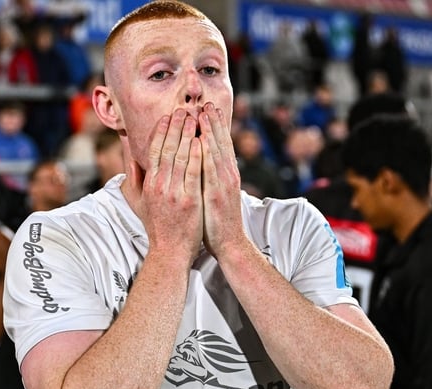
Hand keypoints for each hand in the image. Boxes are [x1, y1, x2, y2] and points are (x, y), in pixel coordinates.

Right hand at [128, 109, 203, 262]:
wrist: (169, 252)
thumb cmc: (157, 226)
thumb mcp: (140, 200)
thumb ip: (134, 175)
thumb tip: (129, 154)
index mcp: (149, 184)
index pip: (154, 151)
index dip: (161, 131)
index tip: (167, 116)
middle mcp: (159, 186)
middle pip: (167, 149)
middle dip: (175, 127)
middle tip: (182, 109)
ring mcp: (174, 193)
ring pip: (180, 157)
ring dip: (187, 135)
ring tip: (194, 117)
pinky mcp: (189, 201)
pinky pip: (192, 173)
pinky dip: (196, 155)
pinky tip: (200, 141)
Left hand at [199, 102, 244, 256]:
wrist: (230, 243)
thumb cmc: (218, 222)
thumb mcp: (215, 195)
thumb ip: (211, 178)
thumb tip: (204, 164)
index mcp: (226, 175)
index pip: (221, 145)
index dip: (216, 127)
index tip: (209, 109)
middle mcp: (227, 175)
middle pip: (221, 143)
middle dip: (214, 122)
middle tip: (208, 102)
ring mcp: (223, 183)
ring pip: (216, 151)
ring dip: (211, 131)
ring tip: (205, 112)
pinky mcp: (216, 193)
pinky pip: (210, 169)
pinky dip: (206, 152)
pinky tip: (201, 139)